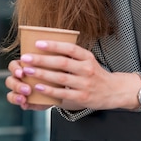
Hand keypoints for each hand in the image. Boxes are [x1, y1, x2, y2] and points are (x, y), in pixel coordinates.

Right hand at [5, 59, 50, 110]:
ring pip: (11, 93)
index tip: (22, 73)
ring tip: (24, 98)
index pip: (13, 66)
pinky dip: (20, 103)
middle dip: (16, 85)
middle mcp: (19, 78)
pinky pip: (17, 103)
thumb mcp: (53, 65)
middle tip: (27, 89)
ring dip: (16, 96)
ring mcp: (20, 91)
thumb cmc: (55, 72)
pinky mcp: (23, 101)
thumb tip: (49, 56)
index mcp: (23, 67)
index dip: (15, 69)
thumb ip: (50, 61)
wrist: (60, 89)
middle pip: (10, 80)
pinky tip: (25, 104)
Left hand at [6, 40, 139, 110]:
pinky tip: (38, 87)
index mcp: (88, 57)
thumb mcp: (89, 61)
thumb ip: (73, 57)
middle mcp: (87, 69)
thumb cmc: (96, 75)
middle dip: (42, 60)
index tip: (38, 43)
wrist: (113, 91)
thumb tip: (50, 49)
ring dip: (43, 74)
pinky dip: (49, 90)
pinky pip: (62, 93)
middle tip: (27, 58)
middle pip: (62, 62)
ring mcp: (85, 84)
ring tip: (28, 71)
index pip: (70, 48)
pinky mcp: (81, 97)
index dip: (54, 45)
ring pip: (61, 78)